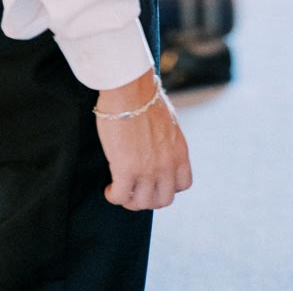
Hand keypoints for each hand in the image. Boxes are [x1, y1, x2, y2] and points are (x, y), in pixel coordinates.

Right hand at [96, 69, 192, 209]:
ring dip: (130, 199)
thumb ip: (166, 141)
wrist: (130, 89)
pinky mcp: (126, 170)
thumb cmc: (144, 98)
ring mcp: (148, 169)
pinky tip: (109, 187)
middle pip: (163, 199)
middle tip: (135, 189)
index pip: (183, 184)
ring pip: (142, 202)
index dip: (167, 186)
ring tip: (120, 189)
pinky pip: (120, 196)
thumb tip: (157, 146)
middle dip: (148, 197)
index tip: (155, 181)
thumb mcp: (167, 122)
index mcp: (180, 151)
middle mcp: (168, 164)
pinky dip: (114, 196)